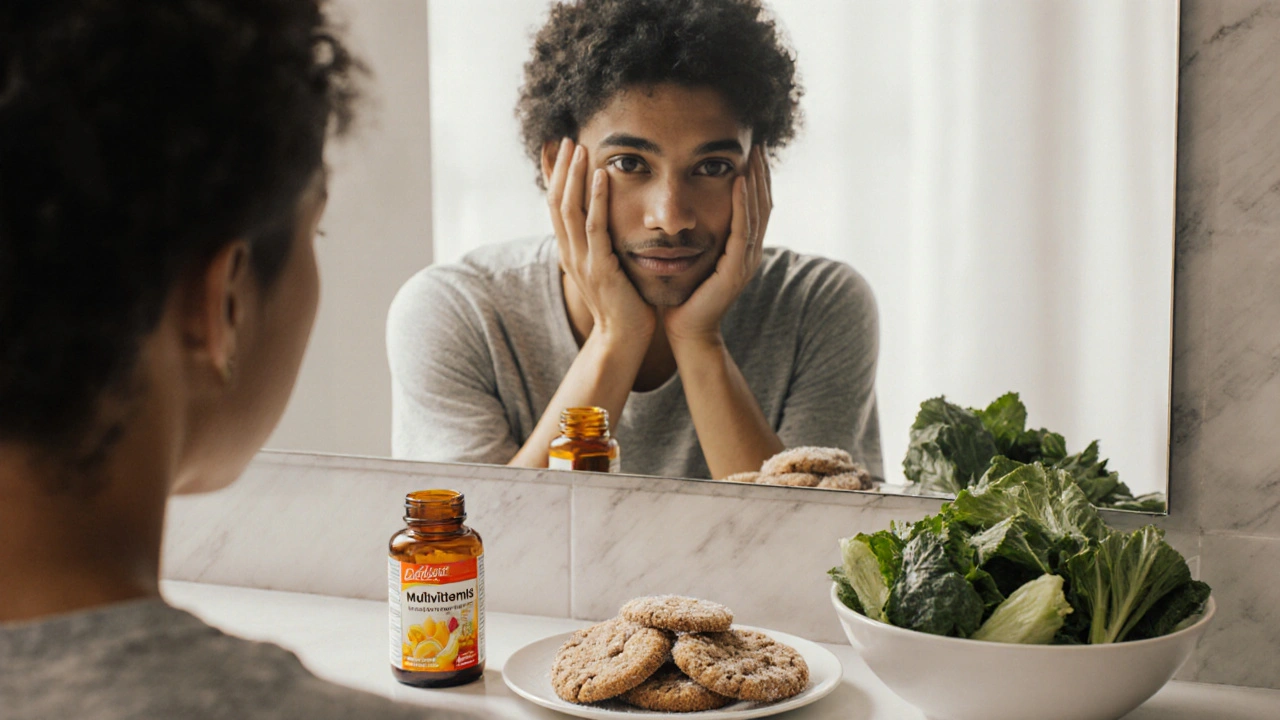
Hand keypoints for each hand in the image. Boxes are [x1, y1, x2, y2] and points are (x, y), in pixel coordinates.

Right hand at [547, 138, 655, 343]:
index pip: (556, 207)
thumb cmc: (623, 302)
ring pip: (570, 209)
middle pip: (556, 202)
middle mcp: (570, 253)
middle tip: (569, 140)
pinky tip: (602, 176)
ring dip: (574, 176)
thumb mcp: (607, 266)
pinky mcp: (599, 267)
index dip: (556, 178)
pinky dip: (597, 198)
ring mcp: (582, 260)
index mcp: (570, 251)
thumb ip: (602, 244)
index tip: (562, 151)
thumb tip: (605, 221)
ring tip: (581, 148)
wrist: (623, 338)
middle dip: (562, 169)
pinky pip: (595, 227)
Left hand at [662, 145, 770, 344]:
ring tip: (752, 155)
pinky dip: (742, 204)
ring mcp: (747, 262)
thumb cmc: (685, 296)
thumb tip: (686, 210)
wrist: (687, 331)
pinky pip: (742, 230)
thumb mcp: (694, 257)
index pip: (755, 207)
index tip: (751, 152)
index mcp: (743, 250)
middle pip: (763, 205)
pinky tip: (739, 181)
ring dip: (756, 181)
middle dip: (762, 174)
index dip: (757, 180)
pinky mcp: (736, 269)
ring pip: (757, 213)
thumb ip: (700, 236)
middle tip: (759, 145)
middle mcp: (750, 253)